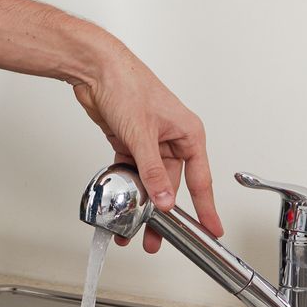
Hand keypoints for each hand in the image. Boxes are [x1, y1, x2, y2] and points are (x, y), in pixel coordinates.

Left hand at [72, 44, 221, 254]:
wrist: (95, 68)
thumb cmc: (126, 84)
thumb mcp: (142, 134)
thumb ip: (153, 171)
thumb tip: (164, 199)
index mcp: (187, 134)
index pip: (201, 179)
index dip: (206, 208)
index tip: (212, 230)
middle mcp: (171, 139)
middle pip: (171, 185)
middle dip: (163, 213)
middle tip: (158, 238)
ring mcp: (149, 142)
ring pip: (149, 182)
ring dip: (141, 204)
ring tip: (133, 227)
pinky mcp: (129, 142)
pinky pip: (131, 173)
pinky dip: (126, 188)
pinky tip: (121, 204)